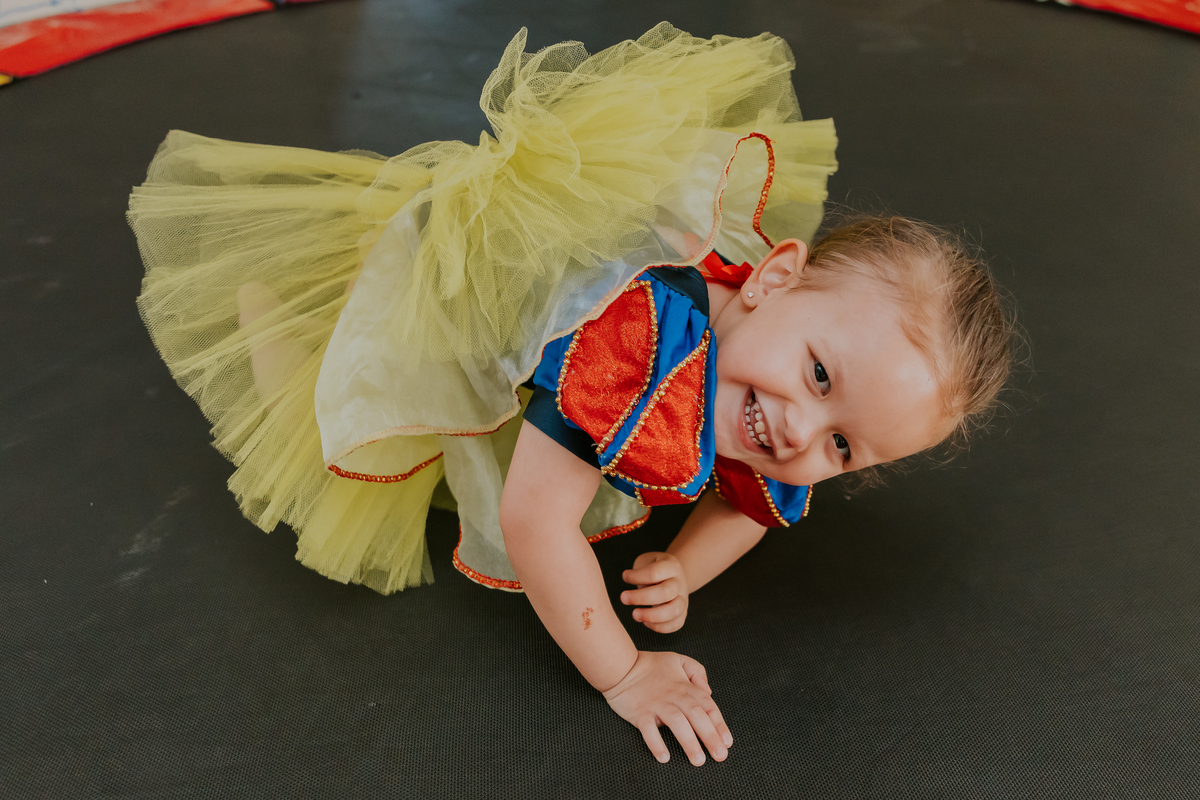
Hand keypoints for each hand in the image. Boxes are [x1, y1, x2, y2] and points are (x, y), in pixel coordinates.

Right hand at [602, 650, 731, 764]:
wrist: (621, 666)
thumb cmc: (651, 665)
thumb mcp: (679, 660)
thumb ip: (697, 672)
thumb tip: (709, 691)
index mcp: (685, 686)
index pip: (708, 706)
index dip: (719, 724)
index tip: (727, 742)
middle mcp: (674, 696)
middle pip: (696, 716)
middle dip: (710, 736)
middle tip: (720, 755)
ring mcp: (657, 705)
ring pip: (677, 723)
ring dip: (689, 742)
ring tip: (698, 760)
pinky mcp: (640, 713)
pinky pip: (649, 730)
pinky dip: (656, 743)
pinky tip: (664, 757)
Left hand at [621, 551, 688, 632]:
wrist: (674, 576)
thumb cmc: (654, 569)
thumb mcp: (647, 562)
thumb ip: (638, 572)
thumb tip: (629, 588)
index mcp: (671, 566)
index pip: (655, 572)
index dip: (637, 576)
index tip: (625, 577)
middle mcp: (680, 583)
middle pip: (665, 592)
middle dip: (641, 598)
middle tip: (623, 598)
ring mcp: (684, 599)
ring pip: (674, 610)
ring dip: (652, 615)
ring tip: (635, 615)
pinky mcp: (683, 613)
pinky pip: (676, 624)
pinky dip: (660, 626)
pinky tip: (645, 621)